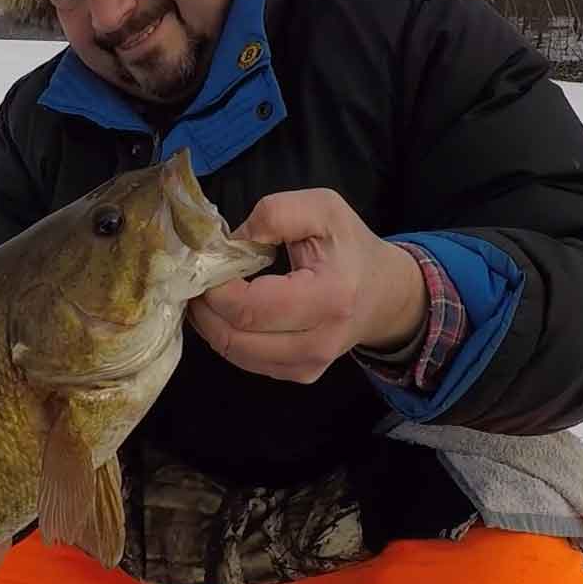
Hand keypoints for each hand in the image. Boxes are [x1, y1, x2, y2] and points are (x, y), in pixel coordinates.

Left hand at [189, 188, 426, 382]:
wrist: (384, 293)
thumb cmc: (350, 247)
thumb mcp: (322, 208)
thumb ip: (276, 213)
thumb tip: (232, 242)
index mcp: (330, 297)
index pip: (249, 308)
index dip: (215, 288)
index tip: (207, 264)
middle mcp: (320, 341)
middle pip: (234, 337)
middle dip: (205, 307)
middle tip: (197, 279)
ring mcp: (310, 365)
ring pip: (235, 353)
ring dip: (210, 324)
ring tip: (209, 294)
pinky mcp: (300, 375)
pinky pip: (246, 361)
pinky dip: (226, 337)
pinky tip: (228, 312)